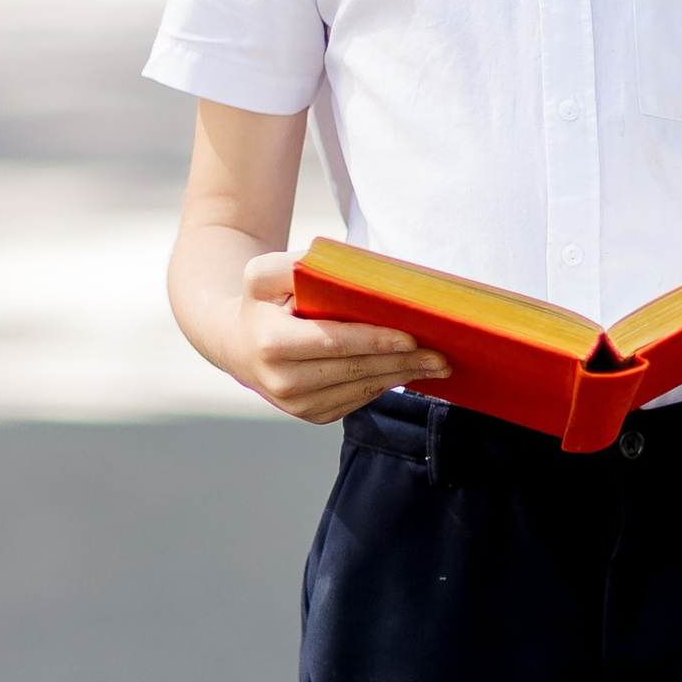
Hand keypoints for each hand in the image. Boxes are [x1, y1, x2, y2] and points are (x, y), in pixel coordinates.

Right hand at [226, 250, 448, 422]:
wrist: (239, 346)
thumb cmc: (263, 303)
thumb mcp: (265, 275)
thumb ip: (297, 265)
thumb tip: (346, 269)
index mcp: (272, 343)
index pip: (334, 342)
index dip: (375, 341)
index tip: (412, 337)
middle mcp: (282, 382)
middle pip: (355, 369)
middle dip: (402, 362)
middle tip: (442, 354)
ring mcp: (297, 405)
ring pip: (362, 389)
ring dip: (402, 377)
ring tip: (437, 364)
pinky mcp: (312, 416)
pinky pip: (357, 400)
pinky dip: (386, 384)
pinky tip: (410, 371)